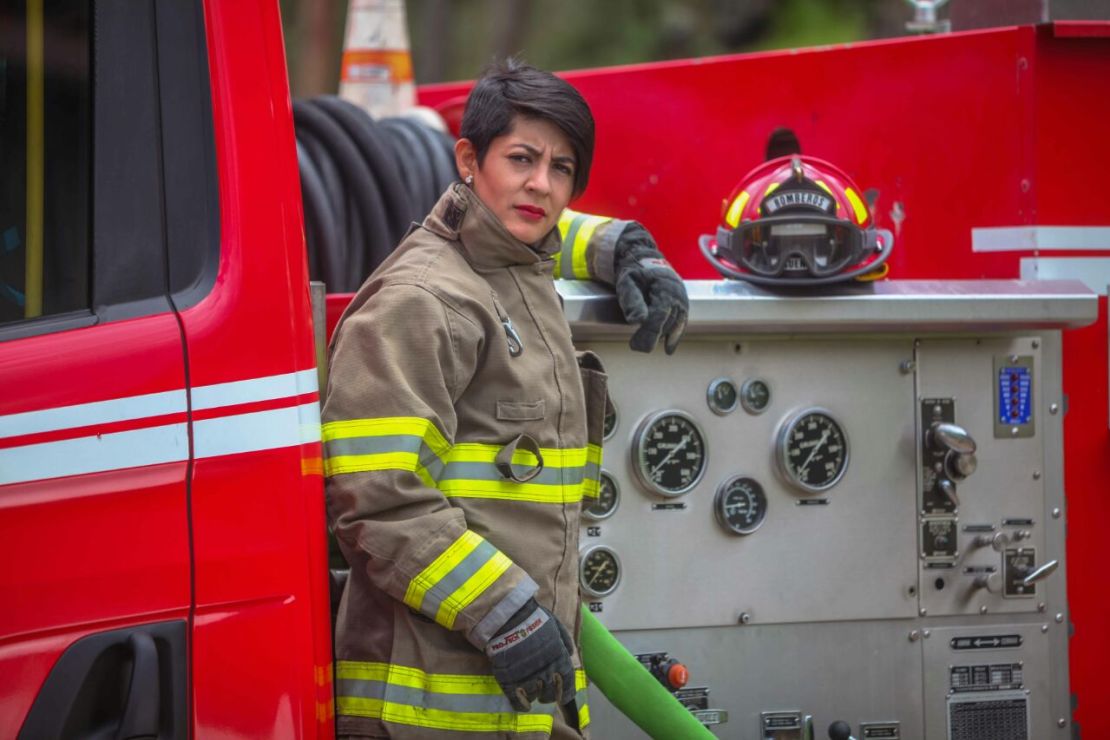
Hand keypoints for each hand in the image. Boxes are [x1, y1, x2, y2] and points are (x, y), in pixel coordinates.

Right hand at [486, 598, 575, 710]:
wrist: (508, 618)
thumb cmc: (532, 618)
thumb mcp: (554, 624)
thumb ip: (563, 640)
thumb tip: (569, 653)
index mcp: (559, 658)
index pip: (567, 684)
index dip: (565, 692)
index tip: (562, 695)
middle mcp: (546, 671)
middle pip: (551, 694)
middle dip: (549, 696)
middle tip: (544, 694)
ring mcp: (528, 677)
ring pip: (534, 697)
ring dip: (533, 697)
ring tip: (530, 695)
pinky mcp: (510, 681)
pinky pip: (518, 700)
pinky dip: (520, 705)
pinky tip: (521, 704)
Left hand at [613, 223, 688, 353]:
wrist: (642, 257)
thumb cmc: (633, 270)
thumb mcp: (627, 282)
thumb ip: (632, 301)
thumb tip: (637, 321)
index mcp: (665, 288)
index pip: (659, 317)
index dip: (647, 333)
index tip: (634, 345)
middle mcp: (678, 295)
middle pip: (666, 323)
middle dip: (651, 337)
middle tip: (634, 346)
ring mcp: (682, 300)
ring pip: (673, 325)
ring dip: (659, 336)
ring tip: (643, 342)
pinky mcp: (682, 304)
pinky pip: (680, 323)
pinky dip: (674, 336)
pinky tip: (668, 348)